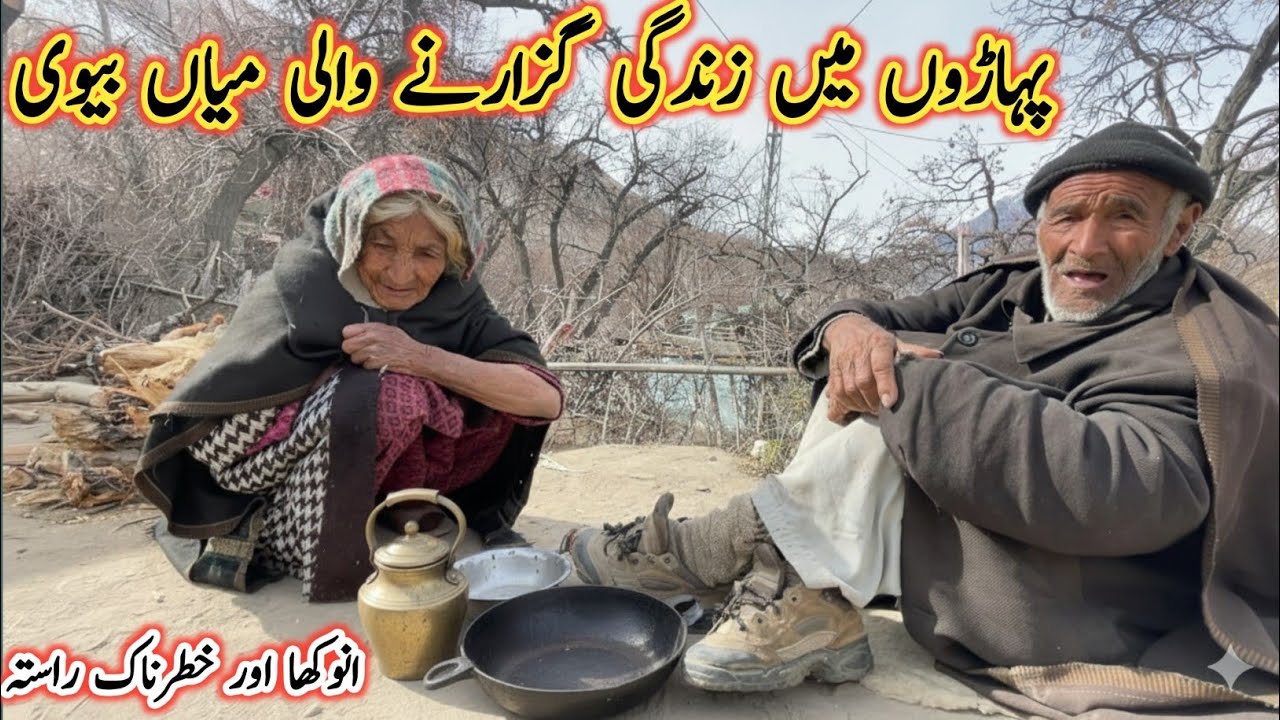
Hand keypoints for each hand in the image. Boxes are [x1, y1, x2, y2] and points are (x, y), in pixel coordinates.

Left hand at [340, 323, 428, 374]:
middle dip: (352, 350)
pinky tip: (378, 362)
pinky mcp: (376, 362)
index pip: (347, 331)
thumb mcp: (388, 329)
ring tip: (373, 357)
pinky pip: (364, 365)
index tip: (355, 341)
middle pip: (347, 346)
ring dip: (361, 360)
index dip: (349, 337)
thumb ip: (371, 329)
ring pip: (354, 357)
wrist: (416, 356)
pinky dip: (369, 366)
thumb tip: (356, 332)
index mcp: (373, 327)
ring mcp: (373, 350)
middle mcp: (371, 337)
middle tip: (361, 351)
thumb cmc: (403, 343)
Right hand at [822, 314, 941, 421]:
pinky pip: (835, 394)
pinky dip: (843, 406)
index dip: (885, 384)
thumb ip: (914, 351)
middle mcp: (858, 353)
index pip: (881, 365)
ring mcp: (843, 364)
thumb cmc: (875, 340)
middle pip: (863, 382)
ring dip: (860, 405)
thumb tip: (937, 356)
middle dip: (873, 401)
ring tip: (871, 410)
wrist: (845, 329)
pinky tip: (852, 411)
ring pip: (848, 390)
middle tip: (884, 411)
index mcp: (878, 344)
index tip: (889, 402)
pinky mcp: (832, 373)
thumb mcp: (895, 342)